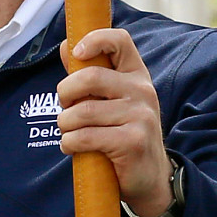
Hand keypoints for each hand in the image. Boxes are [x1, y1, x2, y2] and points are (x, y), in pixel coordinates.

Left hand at [58, 27, 171, 216]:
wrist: (150, 177)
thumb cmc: (123, 134)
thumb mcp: (112, 101)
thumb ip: (89, 76)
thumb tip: (67, 46)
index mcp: (136, 75)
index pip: (120, 41)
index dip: (95, 39)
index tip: (77, 53)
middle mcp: (142, 91)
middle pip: (90, 77)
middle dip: (65, 93)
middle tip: (65, 108)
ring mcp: (140, 116)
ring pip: (82, 111)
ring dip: (65, 124)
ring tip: (69, 132)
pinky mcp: (132, 141)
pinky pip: (85, 136)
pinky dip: (70, 143)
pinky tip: (73, 147)